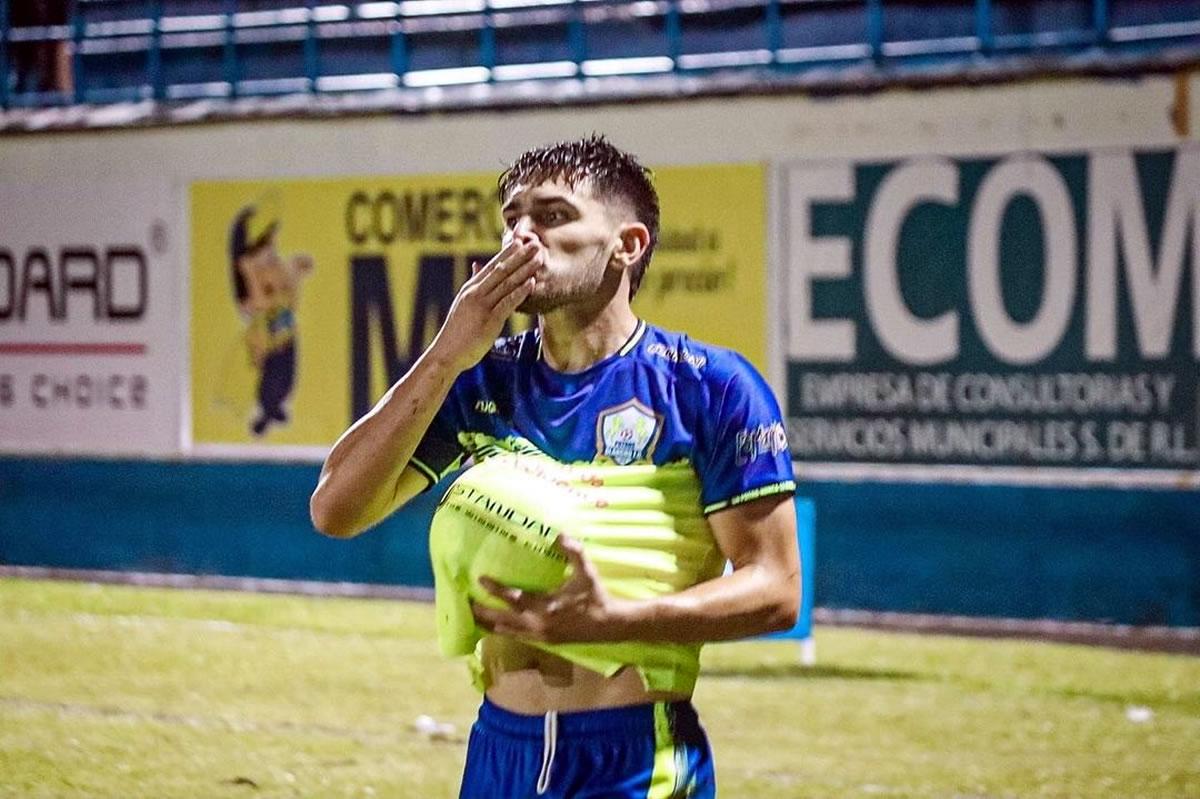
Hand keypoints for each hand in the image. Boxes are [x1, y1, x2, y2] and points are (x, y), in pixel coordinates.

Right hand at [429, 241, 540, 372]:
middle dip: (520, 256)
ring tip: (539, 258)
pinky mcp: (489, 320)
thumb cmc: (456, 332)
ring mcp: (482, 306)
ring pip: (506, 283)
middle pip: (501, 270)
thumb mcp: (463, 304)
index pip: (491, 266)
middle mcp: (475, 293)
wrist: (446, 353)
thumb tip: (478, 266)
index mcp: (470, 289)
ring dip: (525, 269)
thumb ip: (473, 285)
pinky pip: (507, 303)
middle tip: (536, 244)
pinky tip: (531, 283)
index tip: (521, 241)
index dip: (507, 253)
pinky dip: (520, 292)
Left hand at [472, 536, 624, 644]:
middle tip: (466, 604)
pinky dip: (505, 631)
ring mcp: (541, 636)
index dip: (496, 589)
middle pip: (503, 620)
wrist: (609, 625)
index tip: (480, 579)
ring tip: (474, 617)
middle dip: (483, 612)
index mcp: (546, 607)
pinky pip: (519, 637)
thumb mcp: (586, 571)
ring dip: (490, 624)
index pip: (514, 598)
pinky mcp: (545, 642)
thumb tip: (559, 534)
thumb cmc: (596, 595)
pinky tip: (497, 626)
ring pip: (508, 632)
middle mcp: (539, 624)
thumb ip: (573, 551)